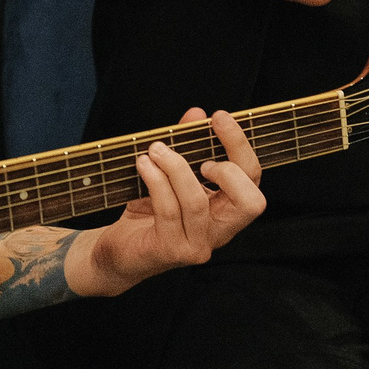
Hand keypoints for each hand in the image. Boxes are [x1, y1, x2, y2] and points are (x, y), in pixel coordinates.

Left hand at [68, 108, 265, 296]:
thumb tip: (196, 114)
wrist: (117, 253)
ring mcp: (197, 245)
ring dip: (176, 167)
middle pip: (250, 202)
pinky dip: (155, 180)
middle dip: (228, 167)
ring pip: (197, 201)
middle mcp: (219, 232)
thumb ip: (185, 145)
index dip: (240, 146)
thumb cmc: (146, 213)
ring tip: (154, 150)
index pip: (252, 179)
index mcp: (225, 211)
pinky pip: (168, 210)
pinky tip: (143, 164)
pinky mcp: (171, 250)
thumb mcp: (168, 175)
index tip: (218, 118)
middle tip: (199, 154)